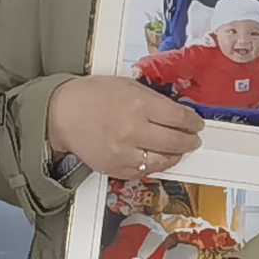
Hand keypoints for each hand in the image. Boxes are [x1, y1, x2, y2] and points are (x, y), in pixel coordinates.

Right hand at [49, 74, 207, 180]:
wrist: (62, 114)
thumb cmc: (92, 96)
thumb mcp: (127, 86)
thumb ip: (153, 100)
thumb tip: (177, 112)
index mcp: (139, 104)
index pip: (179, 117)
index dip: (193, 122)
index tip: (197, 123)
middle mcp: (133, 130)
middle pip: (175, 141)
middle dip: (190, 141)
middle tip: (193, 139)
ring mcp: (124, 152)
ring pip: (163, 161)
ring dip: (175, 156)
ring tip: (178, 151)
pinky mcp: (115, 168)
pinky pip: (143, 172)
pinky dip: (154, 166)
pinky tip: (157, 159)